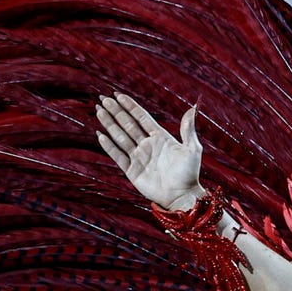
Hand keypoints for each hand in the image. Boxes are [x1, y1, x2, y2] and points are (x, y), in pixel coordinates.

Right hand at [96, 93, 204, 210]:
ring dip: (110, 124)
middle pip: (128, 124)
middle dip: (116, 111)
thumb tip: (192, 108)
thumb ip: (188, 130)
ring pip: (120, 137)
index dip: (130, 106)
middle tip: (103, 98)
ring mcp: (139, 157)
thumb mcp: (192, 149)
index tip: (118, 95)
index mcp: (161, 138)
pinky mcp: (132, 170)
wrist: (182, 196)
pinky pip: (118, 155)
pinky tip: (100, 134)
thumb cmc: (190, 173)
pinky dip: (109, 146)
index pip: (142, 118)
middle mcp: (148, 145)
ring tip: (99, 110)